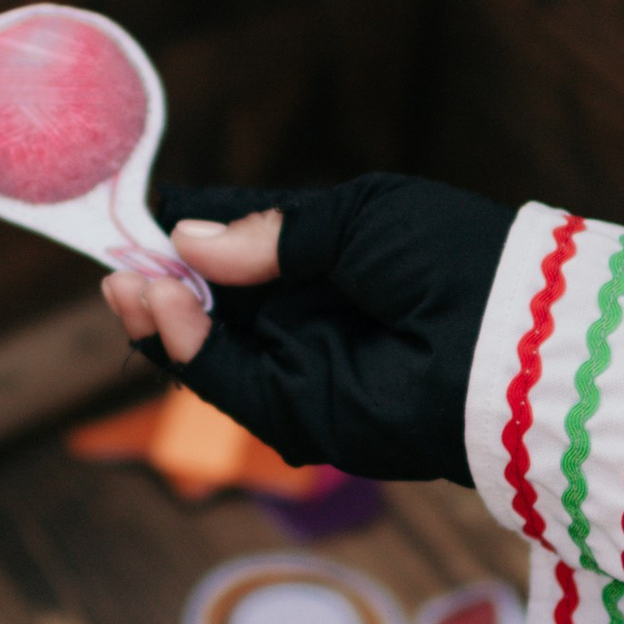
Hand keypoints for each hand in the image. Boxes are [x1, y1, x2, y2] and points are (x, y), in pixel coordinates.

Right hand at [101, 173, 516, 482]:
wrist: (511, 340)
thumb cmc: (452, 259)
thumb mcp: (358, 216)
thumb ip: (271, 233)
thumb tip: (187, 239)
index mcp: (330, 254)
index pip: (238, 241)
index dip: (185, 228)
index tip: (136, 211)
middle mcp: (311, 311)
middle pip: (210, 298)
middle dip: (157, 276)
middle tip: (113, 255)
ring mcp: (304, 362)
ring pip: (207, 345)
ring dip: (160, 313)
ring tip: (129, 282)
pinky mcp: (304, 412)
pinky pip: (229, 383)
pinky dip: (188, 348)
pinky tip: (165, 308)